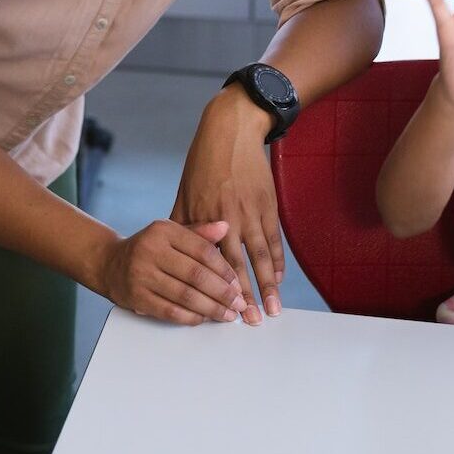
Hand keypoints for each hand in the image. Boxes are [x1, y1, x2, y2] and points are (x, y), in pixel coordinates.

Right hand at [98, 219, 244, 325]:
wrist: (109, 263)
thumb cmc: (148, 248)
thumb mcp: (171, 233)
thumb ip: (199, 233)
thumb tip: (226, 227)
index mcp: (163, 231)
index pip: (202, 251)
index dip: (224, 269)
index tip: (237, 283)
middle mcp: (150, 251)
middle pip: (196, 275)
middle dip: (222, 293)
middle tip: (238, 303)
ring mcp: (142, 275)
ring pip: (185, 296)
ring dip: (211, 309)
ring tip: (227, 315)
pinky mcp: (137, 297)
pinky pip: (170, 311)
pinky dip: (191, 317)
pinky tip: (204, 318)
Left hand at [173, 92, 282, 323]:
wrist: (232, 131)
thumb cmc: (204, 163)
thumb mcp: (185, 191)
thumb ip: (182, 222)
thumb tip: (175, 251)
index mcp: (203, 216)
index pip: (209, 261)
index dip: (214, 287)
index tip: (219, 309)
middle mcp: (228, 218)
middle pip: (237, 265)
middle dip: (244, 296)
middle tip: (250, 321)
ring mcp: (251, 212)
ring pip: (261, 256)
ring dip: (268, 286)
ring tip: (272, 310)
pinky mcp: (268, 206)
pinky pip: (274, 240)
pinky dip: (278, 262)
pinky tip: (279, 279)